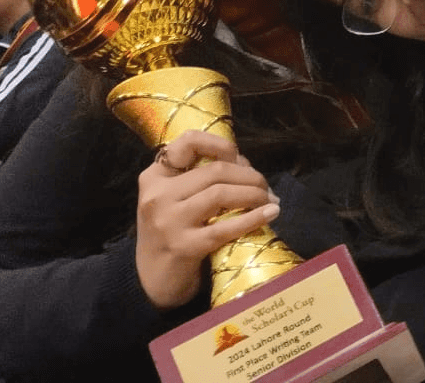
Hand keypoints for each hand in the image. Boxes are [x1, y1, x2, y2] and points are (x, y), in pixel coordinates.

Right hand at [135, 131, 278, 309]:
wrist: (153, 282)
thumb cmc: (173, 235)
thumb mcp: (176, 200)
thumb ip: (202, 179)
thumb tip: (245, 164)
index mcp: (155, 177)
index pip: (187, 142)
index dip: (220, 144)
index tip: (240, 156)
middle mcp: (158, 195)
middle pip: (215, 170)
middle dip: (249, 175)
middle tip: (266, 188)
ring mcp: (168, 221)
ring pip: (221, 192)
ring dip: (254, 194)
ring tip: (270, 201)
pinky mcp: (183, 246)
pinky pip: (226, 226)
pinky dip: (254, 217)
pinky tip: (270, 214)